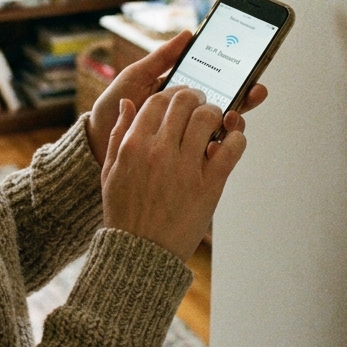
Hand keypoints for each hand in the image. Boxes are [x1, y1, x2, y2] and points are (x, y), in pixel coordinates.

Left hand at [85, 30, 267, 166]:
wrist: (94, 143)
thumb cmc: (113, 106)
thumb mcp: (136, 77)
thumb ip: (161, 58)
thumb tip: (189, 33)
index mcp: (178, 92)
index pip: (214, 81)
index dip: (233, 75)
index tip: (249, 65)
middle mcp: (186, 114)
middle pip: (225, 103)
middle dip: (245, 95)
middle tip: (256, 90)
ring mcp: (186, 136)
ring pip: (221, 127)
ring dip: (236, 118)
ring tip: (237, 112)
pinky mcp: (182, 156)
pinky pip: (207, 150)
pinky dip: (220, 144)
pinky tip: (224, 138)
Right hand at [100, 86, 246, 260]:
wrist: (140, 253)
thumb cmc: (124, 213)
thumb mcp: (110, 171)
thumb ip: (118, 134)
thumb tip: (128, 104)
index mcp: (133, 145)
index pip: (158, 100)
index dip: (174, 93)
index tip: (182, 98)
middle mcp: (159, 151)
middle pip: (186, 102)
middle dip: (197, 98)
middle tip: (202, 105)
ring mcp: (185, 167)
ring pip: (209, 118)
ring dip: (217, 114)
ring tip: (218, 122)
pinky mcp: (209, 185)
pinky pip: (232, 148)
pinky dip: (237, 137)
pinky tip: (233, 141)